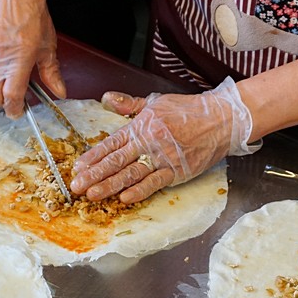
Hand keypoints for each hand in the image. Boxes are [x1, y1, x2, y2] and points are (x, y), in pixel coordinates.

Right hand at [0, 0, 65, 117]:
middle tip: (9, 91)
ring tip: (1, 68)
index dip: (14, 109)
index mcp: (17, 65)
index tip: (17, 111)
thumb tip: (59, 91)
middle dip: (1, 99)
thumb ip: (51, 72)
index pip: (11, 99)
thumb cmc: (29, 13)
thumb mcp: (47, 45)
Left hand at [70, 77, 259, 202]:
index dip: (93, 157)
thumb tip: (107, 98)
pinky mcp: (177, 171)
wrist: (220, 119)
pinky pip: (155, 183)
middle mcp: (148, 142)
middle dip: (94, 174)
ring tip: (92, 194)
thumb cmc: (188, 110)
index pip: (111, 144)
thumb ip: (129, 104)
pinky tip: (124, 198)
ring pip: (131, 174)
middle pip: (116, 161)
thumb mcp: (155, 102)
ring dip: (110, 185)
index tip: (77, 168)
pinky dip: (140, 191)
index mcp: (140, 126)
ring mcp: (162, 158)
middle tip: (76, 186)